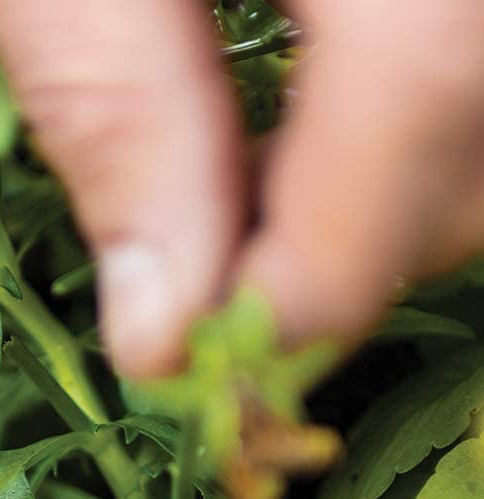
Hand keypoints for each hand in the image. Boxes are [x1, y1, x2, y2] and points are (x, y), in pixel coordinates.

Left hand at [0, 1, 483, 376]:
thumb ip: (111, 110)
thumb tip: (160, 328)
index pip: (427, 83)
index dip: (323, 268)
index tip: (204, 362)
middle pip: (481, 128)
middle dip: (351, 254)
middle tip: (214, 291)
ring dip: (386, 209)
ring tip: (251, 212)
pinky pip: (474, 76)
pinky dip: (414, 138)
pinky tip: (311, 135)